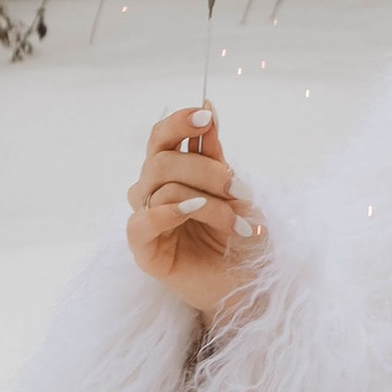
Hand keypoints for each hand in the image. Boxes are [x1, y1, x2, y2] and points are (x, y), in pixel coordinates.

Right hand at [125, 104, 265, 322]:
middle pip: (163, 160)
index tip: (206, 116)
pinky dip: (169, 212)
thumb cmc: (241, 236)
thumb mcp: (235, 189)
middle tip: (242, 192)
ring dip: (210, 203)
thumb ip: (215, 153)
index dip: (180, 122)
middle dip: (208, 171)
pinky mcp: (144, 250)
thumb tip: (206, 107)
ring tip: (241, 225)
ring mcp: (147, 219)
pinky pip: (142, 222)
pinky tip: (194, 210)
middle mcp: (154, 191)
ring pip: (164, 188)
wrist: (249, 283)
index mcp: (173, 172)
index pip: (162, 137)